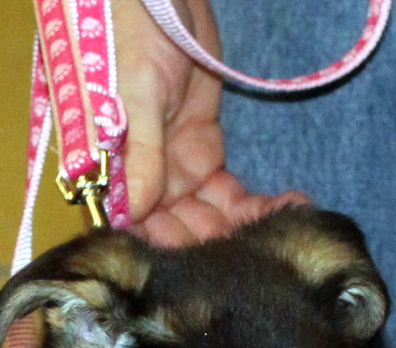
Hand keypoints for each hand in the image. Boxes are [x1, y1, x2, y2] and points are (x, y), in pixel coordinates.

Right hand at [115, 0, 303, 244]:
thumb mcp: (135, 94)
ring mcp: (173, 171)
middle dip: (211, 247)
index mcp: (108, 173)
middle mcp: (138, 182)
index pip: (131, 227)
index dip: (165, 249)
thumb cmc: (126, 36)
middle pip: (173, 232)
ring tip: (282, 234)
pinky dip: (255, 206)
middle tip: (256, 256)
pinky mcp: (203, 154)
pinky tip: (286, 211)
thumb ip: (139, 153)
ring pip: (206, 219)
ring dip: (239, 232)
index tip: (205, 264)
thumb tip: (135, 212)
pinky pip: (228, 194)